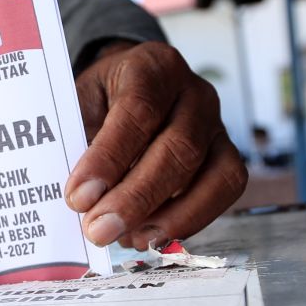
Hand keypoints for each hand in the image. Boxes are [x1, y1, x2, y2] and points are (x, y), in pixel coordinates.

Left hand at [65, 42, 246, 249]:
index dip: (109, 158)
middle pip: (178, 148)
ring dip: (167, 216)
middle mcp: (194, 93)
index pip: (137, 111)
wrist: (133, 86)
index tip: (78, 197)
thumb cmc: (104, 97)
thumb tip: (76, 196)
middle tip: (99, 230)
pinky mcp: (228, 155)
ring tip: (125, 238)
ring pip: (212, 175)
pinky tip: (150, 234)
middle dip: (136, 197)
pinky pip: (223, 191)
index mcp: (152, 67)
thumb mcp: (81, 102)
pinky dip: (189, 220)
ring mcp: (217, 125)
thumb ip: (77, 139)